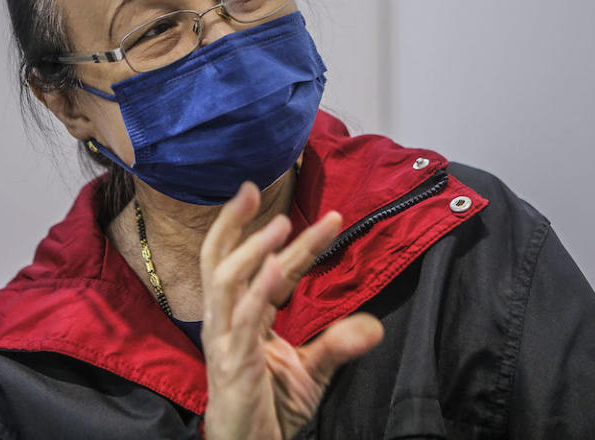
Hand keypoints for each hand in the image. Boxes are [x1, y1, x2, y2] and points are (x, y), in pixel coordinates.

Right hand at [200, 182, 383, 439]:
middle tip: (251, 186)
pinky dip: (258, 291)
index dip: (292, 242)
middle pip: (220, 260)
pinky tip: (275, 268)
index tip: (325, 215)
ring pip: (226, 281)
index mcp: (242, 317)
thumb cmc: (270, 409)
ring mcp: (224, 340)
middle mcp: (225, 321)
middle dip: (233, 222)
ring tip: (279, 223)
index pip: (263, 267)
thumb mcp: (311, 372)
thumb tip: (374, 326)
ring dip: (252, 248)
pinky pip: (242, 320)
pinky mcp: (231, 362)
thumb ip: (337, 345)